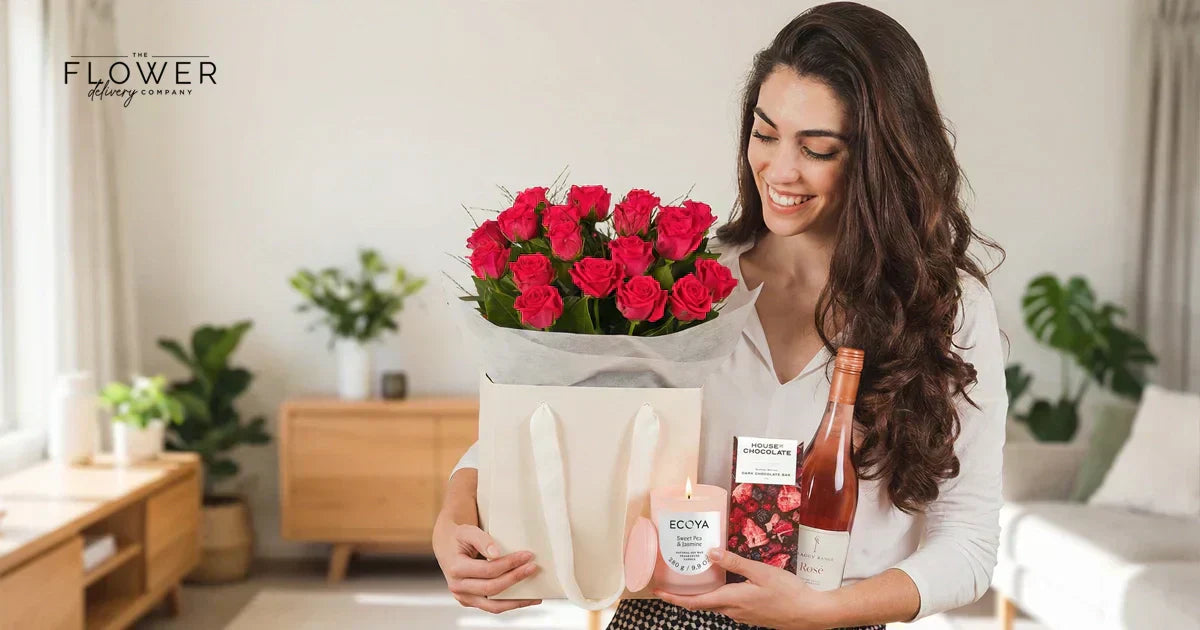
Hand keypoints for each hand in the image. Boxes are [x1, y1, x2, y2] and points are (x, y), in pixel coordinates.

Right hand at [434, 523, 541, 613]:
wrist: (446, 545)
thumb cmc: (458, 537)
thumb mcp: (467, 531)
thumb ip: (482, 540)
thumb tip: (497, 554)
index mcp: (456, 569)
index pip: (488, 570)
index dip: (509, 564)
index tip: (527, 556)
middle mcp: (458, 587)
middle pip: (492, 589)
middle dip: (515, 579)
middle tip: (533, 568)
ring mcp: (464, 597)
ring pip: (493, 605)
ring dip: (516, 601)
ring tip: (535, 595)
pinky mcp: (471, 601)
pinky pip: (492, 606)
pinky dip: (509, 604)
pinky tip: (523, 598)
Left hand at [654, 549, 835, 629]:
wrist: (811, 613)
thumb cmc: (788, 592)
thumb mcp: (761, 572)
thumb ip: (734, 562)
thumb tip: (710, 553)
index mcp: (732, 600)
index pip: (696, 602)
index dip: (675, 598)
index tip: (659, 592)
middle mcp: (734, 611)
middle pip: (704, 603)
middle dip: (687, 593)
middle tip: (674, 579)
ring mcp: (744, 616)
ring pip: (718, 604)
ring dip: (705, 593)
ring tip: (697, 576)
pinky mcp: (753, 615)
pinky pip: (730, 605)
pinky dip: (720, 595)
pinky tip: (725, 583)